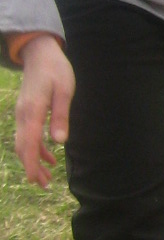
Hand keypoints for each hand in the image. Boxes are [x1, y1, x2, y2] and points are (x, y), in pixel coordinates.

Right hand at [13, 36, 74, 184]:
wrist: (40, 54)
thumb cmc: (55, 70)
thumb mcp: (64, 91)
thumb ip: (61, 115)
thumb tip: (59, 141)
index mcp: (32, 111)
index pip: (29, 144)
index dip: (32, 164)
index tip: (36, 181)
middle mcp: (23, 115)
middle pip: (23, 148)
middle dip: (32, 168)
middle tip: (44, 185)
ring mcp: (22, 114)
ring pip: (24, 144)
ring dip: (34, 162)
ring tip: (47, 179)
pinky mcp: (26, 112)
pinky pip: (28, 135)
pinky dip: (37, 149)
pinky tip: (50, 159)